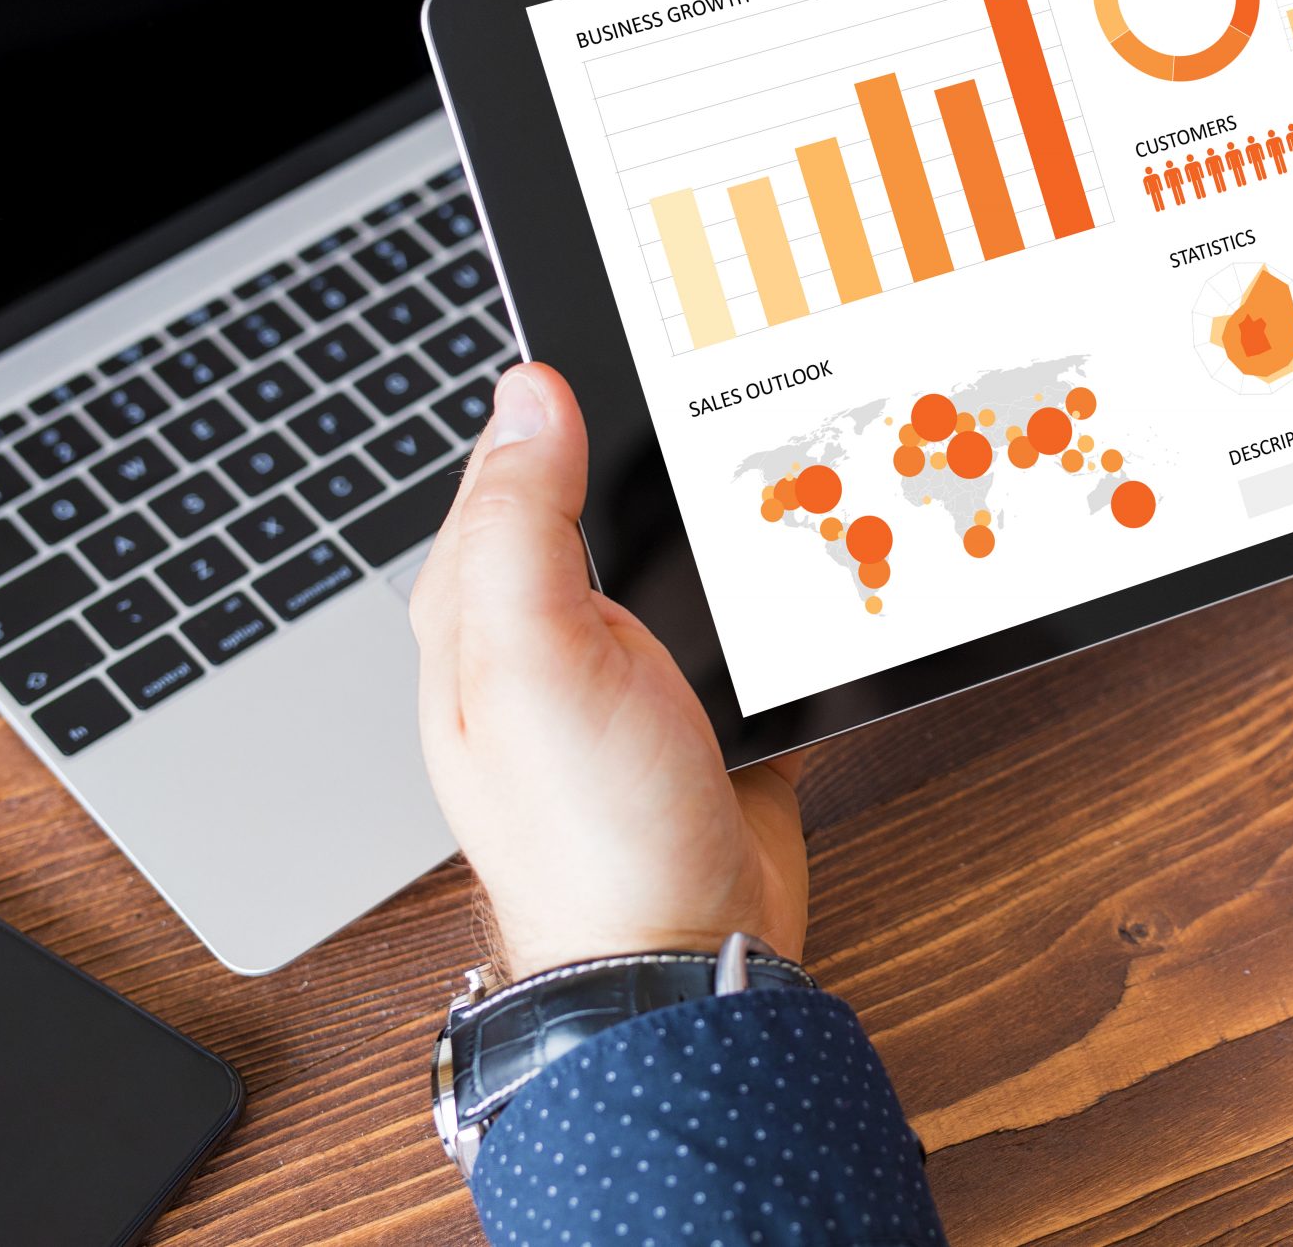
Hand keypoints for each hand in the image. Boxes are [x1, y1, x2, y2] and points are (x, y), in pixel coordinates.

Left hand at [411, 363, 806, 979]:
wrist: (684, 956)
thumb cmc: (587, 833)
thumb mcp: (533, 656)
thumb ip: (524, 522)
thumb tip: (529, 395)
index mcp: (480, 615)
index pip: (505, 468)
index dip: (554, 403)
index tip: (622, 338)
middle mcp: (547, 638)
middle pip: (598, 504)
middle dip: (652, 449)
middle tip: (715, 387)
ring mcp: (628, 675)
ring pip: (674, 558)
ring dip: (721, 519)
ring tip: (775, 453)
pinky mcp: (704, 707)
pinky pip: (740, 622)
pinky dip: (775, 589)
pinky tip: (813, 556)